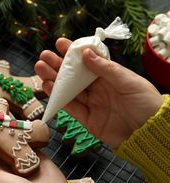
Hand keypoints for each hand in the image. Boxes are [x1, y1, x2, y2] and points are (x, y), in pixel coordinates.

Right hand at [35, 38, 163, 148]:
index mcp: (109, 76)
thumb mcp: (128, 81)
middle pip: (74, 76)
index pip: (88, 61)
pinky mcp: (86, 119)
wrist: (147, 134)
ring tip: (39, 68)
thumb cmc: (144, 103)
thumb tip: (86, 53)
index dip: (74, 53)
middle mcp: (98, 88)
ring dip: (53, 79)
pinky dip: (58, 97)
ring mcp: (92, 104)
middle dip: (58, 65)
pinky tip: (47, 86)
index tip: (60, 44)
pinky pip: (70, 107)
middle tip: (43, 56)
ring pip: (69, 90)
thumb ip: (105, 68)